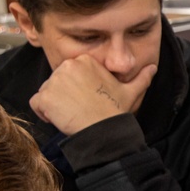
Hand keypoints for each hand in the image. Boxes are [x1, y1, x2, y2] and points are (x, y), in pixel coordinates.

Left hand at [30, 55, 156, 135]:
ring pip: (46, 92)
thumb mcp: (131, 92)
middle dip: (64, 95)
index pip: (70, 73)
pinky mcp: (44, 97)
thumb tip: (153, 68)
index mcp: (85, 60)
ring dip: (55, 105)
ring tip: (72, 115)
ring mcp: (54, 81)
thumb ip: (141, 78)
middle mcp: (67, 66)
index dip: (76, 88)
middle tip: (79, 109)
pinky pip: (36, 104)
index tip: (86, 100)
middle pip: (56, 81)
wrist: (104, 130)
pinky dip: (44, 113)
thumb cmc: (115, 111)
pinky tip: (60, 119)